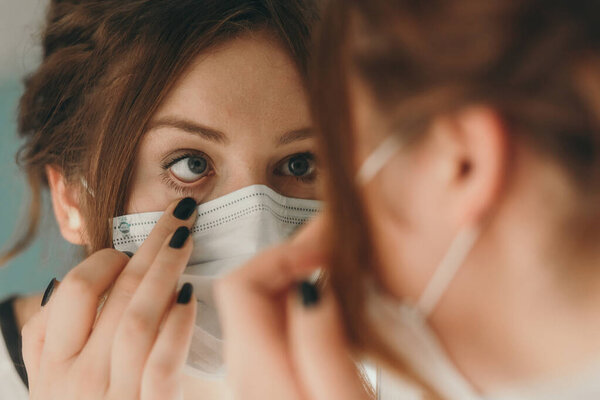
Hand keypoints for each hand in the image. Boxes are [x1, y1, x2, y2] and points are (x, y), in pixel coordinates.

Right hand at [22, 198, 198, 399]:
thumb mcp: (49, 379)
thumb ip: (49, 335)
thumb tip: (73, 283)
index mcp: (52, 361)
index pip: (76, 290)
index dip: (105, 260)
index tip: (128, 249)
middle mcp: (78, 375)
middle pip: (119, 292)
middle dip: (153, 244)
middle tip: (181, 213)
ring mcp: (114, 394)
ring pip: (141, 317)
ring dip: (169, 271)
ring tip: (189, 239)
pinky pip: (163, 362)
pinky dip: (178, 325)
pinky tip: (191, 296)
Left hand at [215, 214, 372, 399]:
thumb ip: (322, 348)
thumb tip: (310, 286)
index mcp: (256, 369)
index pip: (238, 283)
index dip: (282, 256)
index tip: (326, 254)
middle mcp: (244, 366)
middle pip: (249, 285)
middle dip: (293, 257)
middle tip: (340, 244)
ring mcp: (255, 370)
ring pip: (263, 300)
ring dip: (299, 275)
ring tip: (342, 263)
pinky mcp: (271, 373)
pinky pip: (275, 320)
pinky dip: (303, 297)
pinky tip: (336, 298)